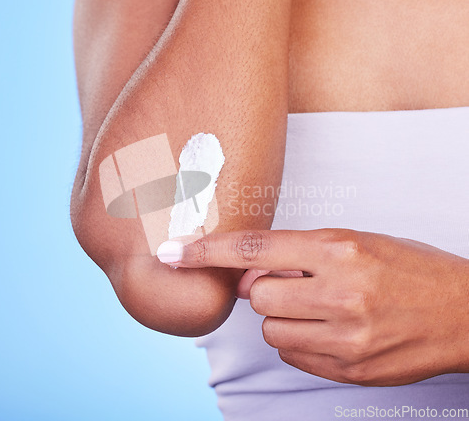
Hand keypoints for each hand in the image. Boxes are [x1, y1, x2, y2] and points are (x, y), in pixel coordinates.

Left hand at [158, 228, 468, 385]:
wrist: (464, 311)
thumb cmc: (409, 268)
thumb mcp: (356, 241)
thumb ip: (299, 254)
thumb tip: (249, 273)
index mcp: (337, 249)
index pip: (252, 247)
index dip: (205, 250)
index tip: (172, 252)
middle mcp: (338, 291)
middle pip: (255, 295)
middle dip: (264, 289)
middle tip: (294, 283)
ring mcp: (344, 336)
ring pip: (271, 328)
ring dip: (283, 317)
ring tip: (319, 307)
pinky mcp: (349, 369)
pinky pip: (293, 355)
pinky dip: (300, 341)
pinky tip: (331, 329)